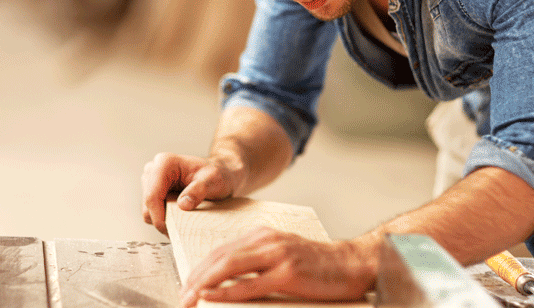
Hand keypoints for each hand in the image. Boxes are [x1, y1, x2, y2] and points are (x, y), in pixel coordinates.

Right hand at [141, 152, 242, 233]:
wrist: (220, 174)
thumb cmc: (217, 175)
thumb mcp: (214, 181)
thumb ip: (199, 190)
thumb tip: (183, 205)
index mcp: (165, 163)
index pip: (152, 195)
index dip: (159, 216)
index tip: (172, 230)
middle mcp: (153, 169)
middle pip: (147, 205)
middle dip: (162, 219)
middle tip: (183, 227)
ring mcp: (151, 180)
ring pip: (147, 210)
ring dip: (163, 219)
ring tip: (183, 220)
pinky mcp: (152, 190)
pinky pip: (151, 211)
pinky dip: (163, 217)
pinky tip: (179, 216)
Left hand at [179, 227, 375, 306]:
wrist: (352, 263)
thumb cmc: (318, 265)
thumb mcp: (283, 255)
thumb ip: (257, 262)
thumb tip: (228, 280)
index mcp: (263, 234)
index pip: (221, 250)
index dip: (200, 268)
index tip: (186, 284)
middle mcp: (267, 240)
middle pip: (219, 257)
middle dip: (195, 277)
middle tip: (181, 295)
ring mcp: (277, 255)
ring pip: (229, 267)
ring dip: (204, 284)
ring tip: (190, 298)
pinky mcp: (288, 273)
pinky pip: (249, 284)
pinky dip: (227, 291)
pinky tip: (212, 297)